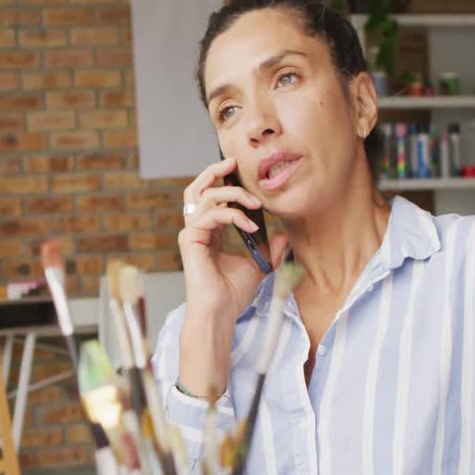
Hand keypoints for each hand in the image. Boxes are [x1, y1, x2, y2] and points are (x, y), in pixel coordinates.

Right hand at [178, 156, 288, 321]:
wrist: (220, 312)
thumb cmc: (232, 294)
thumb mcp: (257, 266)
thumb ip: (268, 250)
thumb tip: (284, 237)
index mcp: (209, 232)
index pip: (211, 197)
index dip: (224, 181)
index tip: (242, 172)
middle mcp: (197, 229)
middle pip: (197, 188)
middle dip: (213, 171)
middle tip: (233, 162)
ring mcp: (191, 233)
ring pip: (205, 196)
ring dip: (232, 193)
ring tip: (254, 202)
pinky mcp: (190, 239)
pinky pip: (212, 215)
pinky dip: (234, 216)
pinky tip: (251, 226)